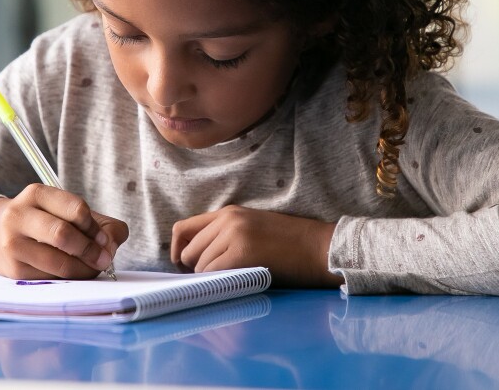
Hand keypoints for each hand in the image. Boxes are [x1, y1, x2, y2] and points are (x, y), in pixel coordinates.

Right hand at [0, 183, 127, 279]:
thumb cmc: (45, 222)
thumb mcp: (69, 212)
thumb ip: (102, 225)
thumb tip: (112, 246)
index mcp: (37, 194)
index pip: (76, 209)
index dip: (95, 228)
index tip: (105, 240)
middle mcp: (19, 215)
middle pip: (63, 234)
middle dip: (90, 250)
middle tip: (104, 259)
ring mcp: (13, 244)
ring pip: (58, 261)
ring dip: (84, 269)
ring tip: (93, 268)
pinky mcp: (14, 270)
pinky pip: (51, 278)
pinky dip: (70, 278)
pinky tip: (74, 273)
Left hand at [171, 205, 339, 287]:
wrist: (320, 247)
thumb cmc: (291, 244)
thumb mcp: (252, 228)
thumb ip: (225, 236)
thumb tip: (195, 259)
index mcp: (229, 212)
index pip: (183, 228)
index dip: (178, 250)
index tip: (184, 267)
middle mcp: (228, 220)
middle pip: (188, 251)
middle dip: (194, 271)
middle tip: (211, 282)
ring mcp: (234, 235)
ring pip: (199, 266)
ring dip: (210, 280)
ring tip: (231, 283)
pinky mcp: (242, 253)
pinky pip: (214, 274)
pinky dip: (217, 284)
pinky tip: (233, 286)